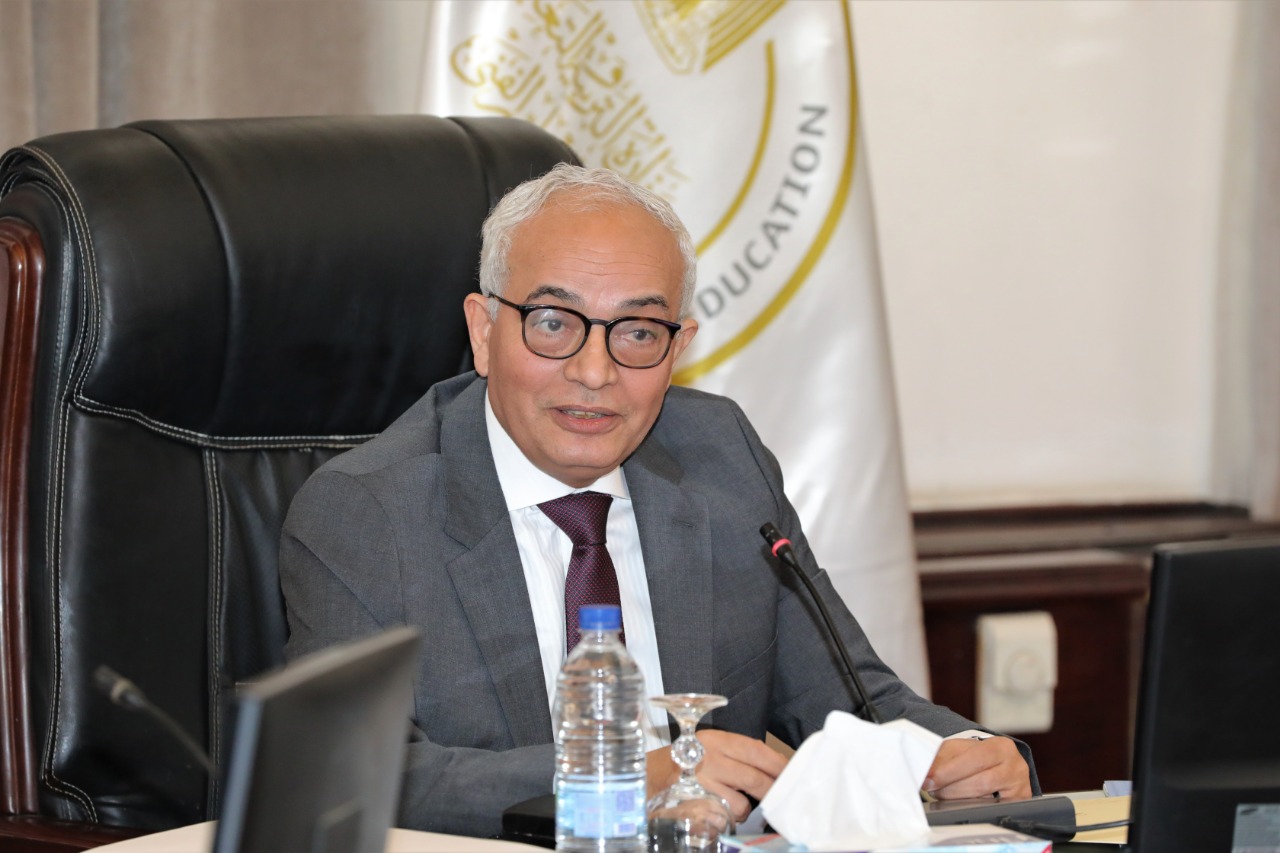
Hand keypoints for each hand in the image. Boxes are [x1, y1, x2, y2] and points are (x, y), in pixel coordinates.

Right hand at [646, 731, 788, 822]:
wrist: (650, 776)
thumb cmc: (686, 760)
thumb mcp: (710, 745)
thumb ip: (739, 753)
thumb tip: (776, 768)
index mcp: (717, 740)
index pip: (757, 751)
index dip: (778, 764)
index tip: (792, 773)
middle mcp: (709, 759)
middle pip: (755, 779)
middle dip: (772, 791)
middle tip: (779, 798)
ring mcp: (701, 784)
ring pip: (740, 804)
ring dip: (743, 809)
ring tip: (731, 802)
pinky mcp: (695, 805)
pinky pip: (723, 818)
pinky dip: (725, 819)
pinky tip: (716, 810)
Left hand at [923, 736, 1032, 800]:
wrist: (998, 765)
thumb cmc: (976, 756)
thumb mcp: (959, 749)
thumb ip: (942, 757)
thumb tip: (926, 772)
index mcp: (1001, 747)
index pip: (975, 759)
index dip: (949, 771)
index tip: (929, 780)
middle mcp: (1015, 768)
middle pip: (980, 783)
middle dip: (950, 788)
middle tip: (931, 789)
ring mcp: (1019, 790)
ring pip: (984, 801)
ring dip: (956, 799)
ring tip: (940, 794)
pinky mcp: (1017, 806)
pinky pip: (990, 811)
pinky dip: (970, 808)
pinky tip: (957, 804)